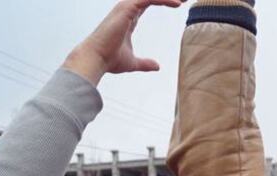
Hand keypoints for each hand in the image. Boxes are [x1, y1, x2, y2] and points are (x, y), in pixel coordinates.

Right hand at [62, 0, 182, 85]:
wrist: (96, 59)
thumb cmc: (109, 60)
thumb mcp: (132, 62)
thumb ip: (145, 63)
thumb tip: (157, 66)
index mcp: (129, 17)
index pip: (149, 2)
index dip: (164, 0)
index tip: (180, 2)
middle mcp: (127, 9)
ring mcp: (126, 7)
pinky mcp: (127, 8)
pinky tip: (177, 3)